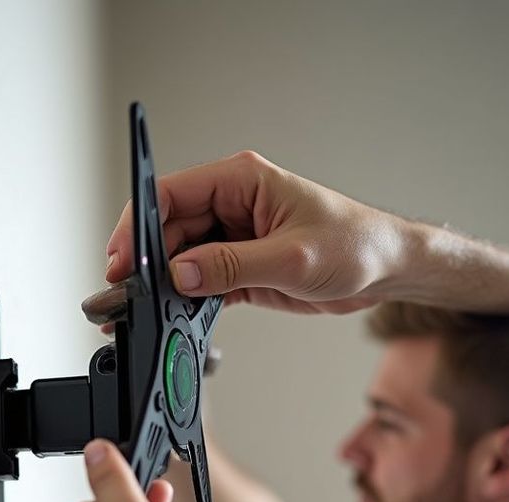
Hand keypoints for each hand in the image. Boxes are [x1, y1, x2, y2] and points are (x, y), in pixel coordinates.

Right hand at [104, 150, 406, 317]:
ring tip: (150, 308)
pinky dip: (187, 298)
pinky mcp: (241, 267)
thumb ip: (232, 266)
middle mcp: (233, 205)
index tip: (121, 257)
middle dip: (145, 261)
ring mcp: (234, 237)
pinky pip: (201, 281)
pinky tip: (178, 314)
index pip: (171, 193)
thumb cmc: (357, 245)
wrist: (387, 270)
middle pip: (168, 229)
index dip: (137, 224)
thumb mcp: (292, 257)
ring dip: (165, 284)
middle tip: (130, 294)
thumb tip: (181, 273)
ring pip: (180, 258)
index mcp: (242, 181)